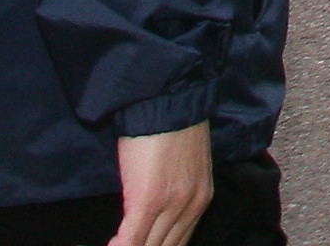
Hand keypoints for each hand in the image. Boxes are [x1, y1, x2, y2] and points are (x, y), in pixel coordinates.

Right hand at [109, 123, 212, 245]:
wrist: (168, 98)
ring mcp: (171, 205)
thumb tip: (158, 212)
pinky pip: (131, 240)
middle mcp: (191, 207)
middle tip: (128, 245)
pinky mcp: (148, 200)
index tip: (141, 245)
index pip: (178, 243)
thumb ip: (177, 193)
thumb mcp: (186, 165)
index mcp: (201, 200)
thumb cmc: (171, 125)